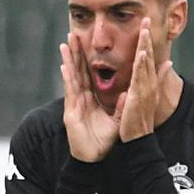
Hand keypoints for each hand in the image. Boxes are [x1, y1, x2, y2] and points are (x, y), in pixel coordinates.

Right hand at [60, 33, 118, 162]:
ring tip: (66, 44)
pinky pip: (70, 92)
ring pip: (72, 77)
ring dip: (69, 60)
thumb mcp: (117, 121)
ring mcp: (74, 104)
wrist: (93, 159)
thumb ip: (122, 107)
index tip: (86, 42)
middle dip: (75, 52)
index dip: (87, 58)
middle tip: (73, 34)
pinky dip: (68, 79)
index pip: (89, 74)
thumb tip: (129, 93)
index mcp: (91, 98)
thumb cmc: (103, 142)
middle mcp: (81, 98)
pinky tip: (65, 66)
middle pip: (78, 71)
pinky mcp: (71, 112)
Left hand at [116, 17, 159, 142]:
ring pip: (145, 63)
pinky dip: (142, 64)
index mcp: (148, 81)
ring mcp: (145, 88)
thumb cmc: (141, 117)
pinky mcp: (139, 95)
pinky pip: (141, 77)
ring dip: (145, 45)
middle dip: (147, 36)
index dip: (147, 40)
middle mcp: (149, 82)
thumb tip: (168, 63)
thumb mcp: (149, 94)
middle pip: (148, 55)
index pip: (148, 56)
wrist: (139, 137)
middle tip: (146, 17)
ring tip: (144, 29)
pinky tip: (141, 52)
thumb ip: (158, 78)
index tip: (146, 24)